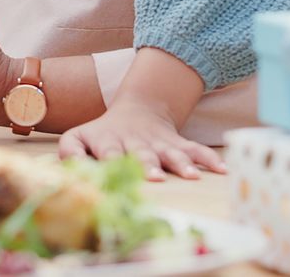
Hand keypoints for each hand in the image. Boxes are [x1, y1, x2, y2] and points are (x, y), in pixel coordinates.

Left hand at [58, 99, 225, 180]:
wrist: (137, 109)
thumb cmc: (102, 134)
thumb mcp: (78, 137)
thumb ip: (70, 153)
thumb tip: (68, 173)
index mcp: (108, 141)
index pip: (108, 151)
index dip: (112, 160)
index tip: (115, 169)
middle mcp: (135, 141)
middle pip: (142, 153)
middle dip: (149, 165)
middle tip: (156, 179)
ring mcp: (158, 142)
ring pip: (171, 152)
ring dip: (181, 163)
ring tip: (191, 176)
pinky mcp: (176, 143)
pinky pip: (195, 149)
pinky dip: (208, 159)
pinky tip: (222, 170)